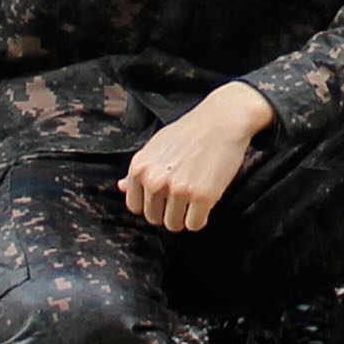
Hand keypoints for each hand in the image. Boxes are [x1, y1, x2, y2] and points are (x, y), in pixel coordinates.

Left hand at [122, 81, 272, 232]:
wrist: (223, 119)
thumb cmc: (191, 130)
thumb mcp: (157, 145)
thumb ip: (140, 169)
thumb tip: (120, 187)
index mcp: (139, 167)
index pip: (135, 206)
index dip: (151, 203)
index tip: (164, 196)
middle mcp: (154, 180)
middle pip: (154, 218)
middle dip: (168, 210)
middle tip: (184, 193)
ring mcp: (178, 189)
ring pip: (174, 225)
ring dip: (185, 216)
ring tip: (194, 196)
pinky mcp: (202, 196)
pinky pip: (195, 225)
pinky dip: (201, 218)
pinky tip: (206, 200)